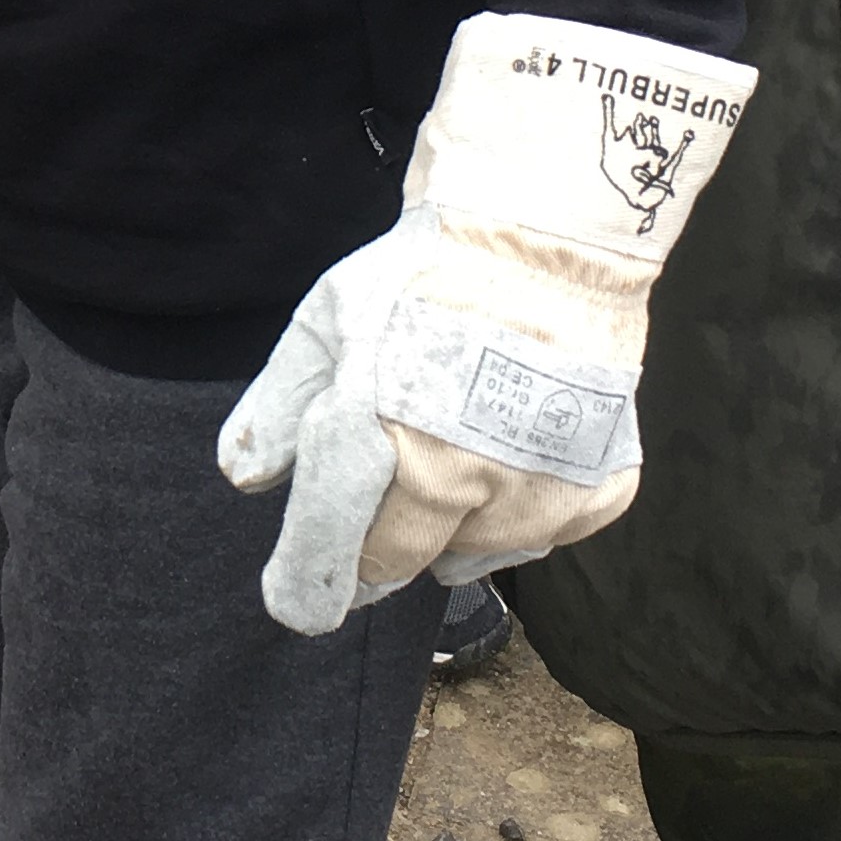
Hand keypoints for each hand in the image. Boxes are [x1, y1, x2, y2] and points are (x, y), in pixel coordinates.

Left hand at [221, 12, 755, 634]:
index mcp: (374, 442)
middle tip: (386, 485)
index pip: (327, 562)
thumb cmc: (421, 278)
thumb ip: (279, 407)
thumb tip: (245, 480)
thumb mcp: (326, 325)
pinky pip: (542, 536)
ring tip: (458, 440)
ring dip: (452, 524)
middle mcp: (454, 482)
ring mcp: (533, 492)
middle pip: (397, 564)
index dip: (304, 591)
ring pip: (470, 557)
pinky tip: (516, 443)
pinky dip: (523, 506)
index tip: (299, 603)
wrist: (544, 237)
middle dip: (377, 544)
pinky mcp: (594, 491)